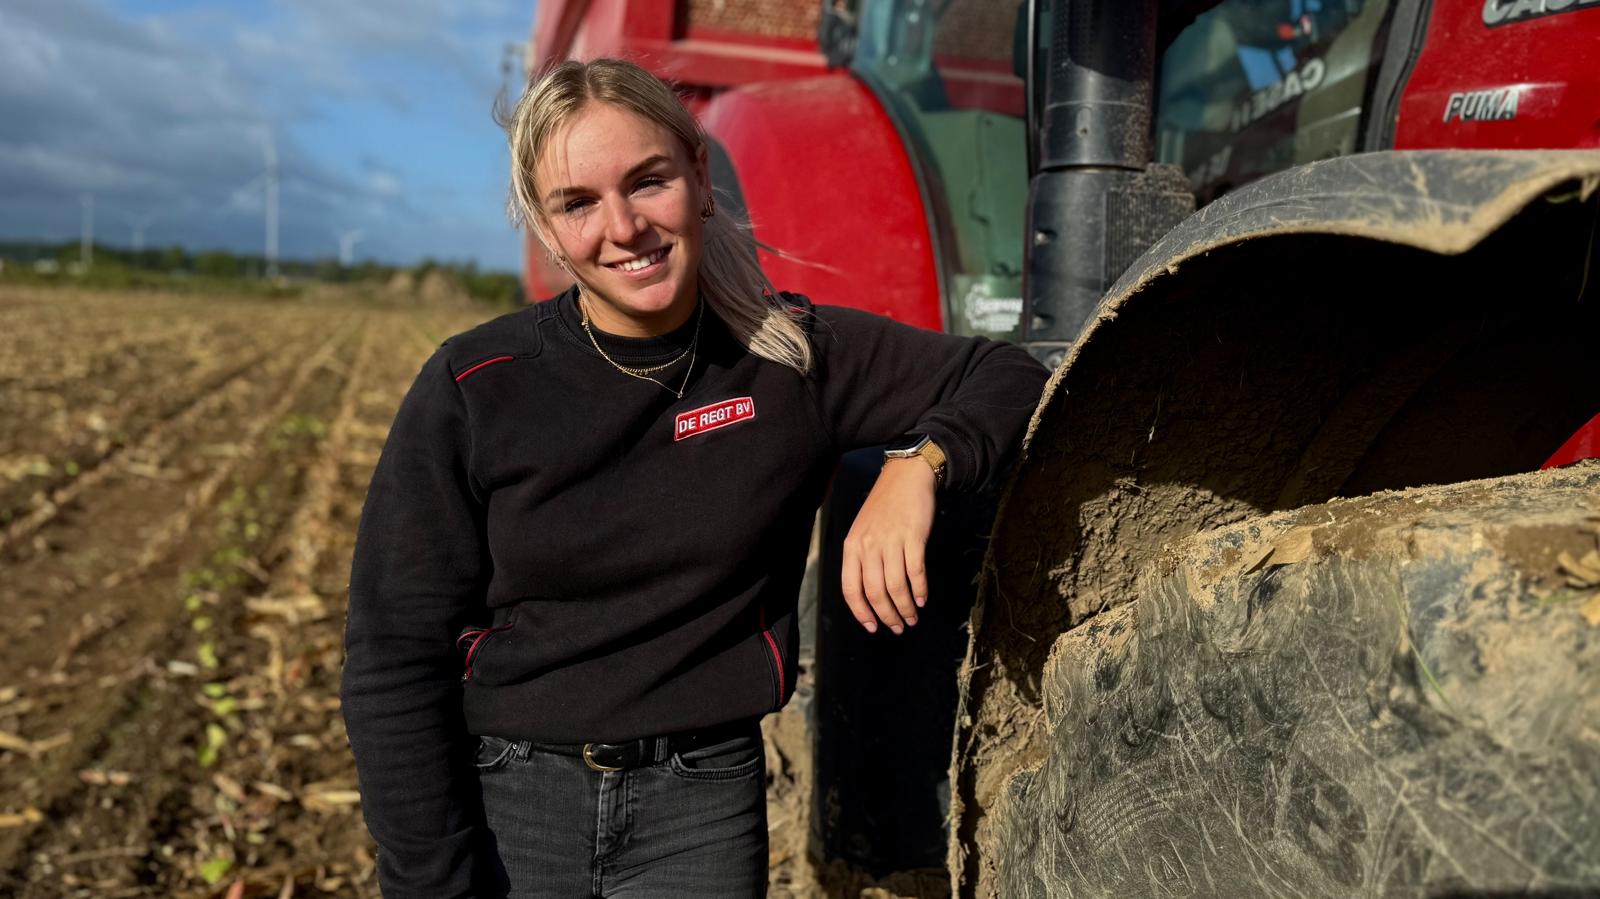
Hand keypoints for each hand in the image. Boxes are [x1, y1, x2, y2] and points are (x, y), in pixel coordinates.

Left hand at [841, 458, 936, 634]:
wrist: (906, 477)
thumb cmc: (884, 506)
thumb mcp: (863, 531)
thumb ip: (862, 559)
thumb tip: (870, 595)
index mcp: (852, 547)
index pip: (851, 589)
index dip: (861, 613)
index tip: (872, 627)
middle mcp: (868, 546)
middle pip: (875, 593)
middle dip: (887, 616)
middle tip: (897, 628)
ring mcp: (891, 542)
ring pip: (896, 587)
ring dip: (906, 608)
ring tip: (912, 618)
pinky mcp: (913, 538)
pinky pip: (915, 572)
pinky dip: (920, 590)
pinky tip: (923, 599)